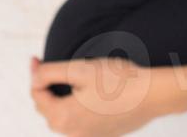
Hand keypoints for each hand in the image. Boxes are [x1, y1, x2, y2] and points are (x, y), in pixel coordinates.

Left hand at [29, 55, 165, 135]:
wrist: (152, 95)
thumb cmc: (119, 80)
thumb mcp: (80, 69)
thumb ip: (50, 73)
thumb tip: (34, 77)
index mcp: (63, 116)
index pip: (37, 95)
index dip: (34, 74)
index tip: (36, 58)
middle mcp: (72, 132)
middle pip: (48, 110)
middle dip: (45, 89)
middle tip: (47, 69)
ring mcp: (88, 136)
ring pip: (64, 118)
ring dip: (61, 101)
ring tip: (67, 83)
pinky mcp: (103, 135)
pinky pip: (81, 123)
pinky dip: (78, 110)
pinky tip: (90, 96)